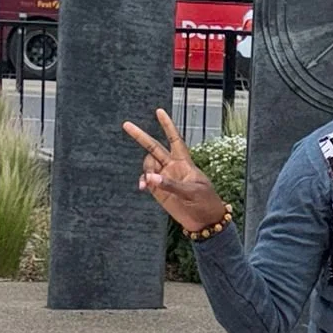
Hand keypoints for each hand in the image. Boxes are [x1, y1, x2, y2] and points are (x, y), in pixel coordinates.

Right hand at [121, 108, 228, 234]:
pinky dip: (143, 181)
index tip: (159, 111)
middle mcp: (172, 167)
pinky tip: (143, 186)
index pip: (174, 139)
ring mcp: (165, 178)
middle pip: (153, 147)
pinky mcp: (159, 191)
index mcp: (184, 162)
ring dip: (146, 170)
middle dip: (140, 136)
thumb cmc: (206, 202)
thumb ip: (170, 184)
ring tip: (148, 183)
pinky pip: (147, 181)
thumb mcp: (192, 192)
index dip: (167, 125)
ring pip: (148, 165)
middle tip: (126, 125)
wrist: (205, 221)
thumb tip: (150, 178)